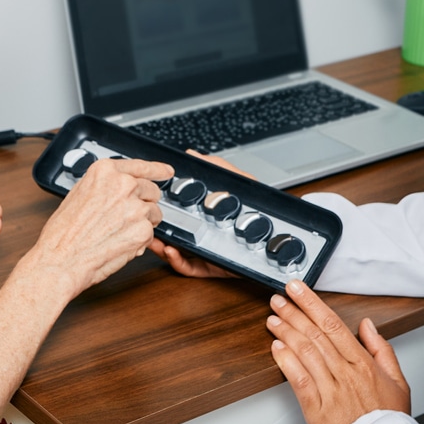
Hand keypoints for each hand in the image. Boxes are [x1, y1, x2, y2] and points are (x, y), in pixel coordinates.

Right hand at [30, 157, 171, 297]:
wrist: (61, 260)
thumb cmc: (63, 232)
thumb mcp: (79, 193)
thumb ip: (104, 185)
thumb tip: (120, 186)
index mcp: (106, 172)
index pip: (141, 166)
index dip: (157, 169)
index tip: (166, 171)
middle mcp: (123, 185)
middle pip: (151, 190)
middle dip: (143, 203)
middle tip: (125, 217)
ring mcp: (136, 207)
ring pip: (154, 213)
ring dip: (142, 223)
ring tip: (117, 233)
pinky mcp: (143, 231)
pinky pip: (150, 234)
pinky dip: (139, 240)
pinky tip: (118, 243)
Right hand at [148, 148, 248, 278]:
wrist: (278, 238)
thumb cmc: (259, 210)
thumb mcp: (241, 183)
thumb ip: (219, 168)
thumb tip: (194, 156)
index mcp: (203, 214)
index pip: (175, 211)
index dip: (159, 209)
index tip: (148, 203)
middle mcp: (200, 232)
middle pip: (170, 231)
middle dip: (154, 228)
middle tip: (145, 223)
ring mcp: (203, 250)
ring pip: (173, 250)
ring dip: (160, 246)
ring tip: (155, 239)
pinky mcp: (209, 267)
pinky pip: (188, 267)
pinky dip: (177, 261)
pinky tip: (173, 250)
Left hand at [267, 281, 410, 423]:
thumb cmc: (386, 418)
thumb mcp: (397, 382)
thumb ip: (382, 350)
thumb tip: (368, 325)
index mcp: (363, 364)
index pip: (333, 325)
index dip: (312, 304)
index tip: (298, 289)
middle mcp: (346, 374)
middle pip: (315, 335)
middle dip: (294, 312)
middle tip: (279, 298)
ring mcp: (331, 392)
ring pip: (305, 353)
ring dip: (286, 332)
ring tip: (273, 319)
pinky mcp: (317, 411)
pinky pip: (299, 381)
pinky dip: (286, 362)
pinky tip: (277, 348)